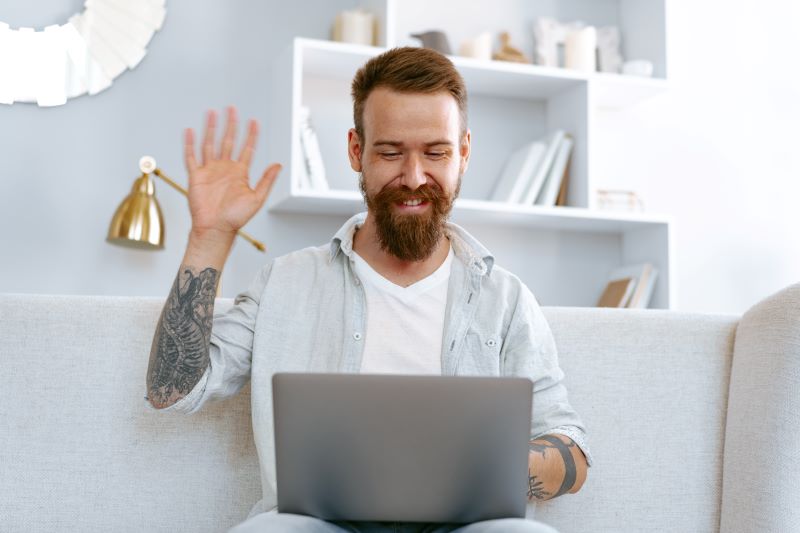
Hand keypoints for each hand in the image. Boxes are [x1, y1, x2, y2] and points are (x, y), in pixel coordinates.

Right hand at [184, 106, 280, 237]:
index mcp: (239, 173)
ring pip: (210, 144)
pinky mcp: (196, 176)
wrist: (216, 228)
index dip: (251, 135)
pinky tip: (191, 131)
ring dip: (211, 128)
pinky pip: (191, 156)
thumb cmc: (235, 218)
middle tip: (232, 109)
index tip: (254, 122)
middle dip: (231, 125)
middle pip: (228, 141)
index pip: (246, 148)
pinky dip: (190, 144)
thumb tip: (278, 165)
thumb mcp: (257, 198)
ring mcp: (210, 171)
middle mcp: (224, 169)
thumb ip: (267, 180)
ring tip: (212, 113)